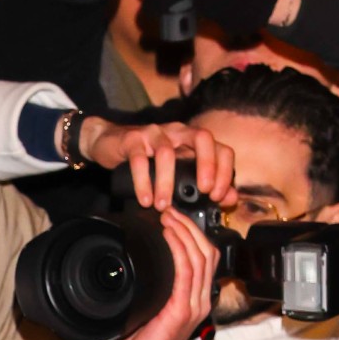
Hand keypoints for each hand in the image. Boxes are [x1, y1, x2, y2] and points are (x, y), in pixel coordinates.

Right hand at [80, 119, 238, 211]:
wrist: (108, 142)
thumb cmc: (146, 158)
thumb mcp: (176, 170)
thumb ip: (202, 182)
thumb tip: (230, 198)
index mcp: (192, 140)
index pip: (220, 148)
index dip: (224, 171)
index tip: (217, 196)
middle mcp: (178, 132)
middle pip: (202, 138)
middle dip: (207, 165)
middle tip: (204, 192)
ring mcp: (154, 133)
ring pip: (167, 154)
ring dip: (167, 183)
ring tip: (163, 206)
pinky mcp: (132, 140)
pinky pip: (139, 160)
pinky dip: (143, 182)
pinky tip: (145, 200)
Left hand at [114, 209, 218, 339]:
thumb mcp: (148, 308)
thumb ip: (151, 288)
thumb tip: (135, 265)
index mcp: (195, 298)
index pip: (205, 257)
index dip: (193, 233)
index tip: (174, 218)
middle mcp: (199, 299)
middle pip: (207, 252)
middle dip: (189, 226)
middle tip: (170, 211)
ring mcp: (193, 304)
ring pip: (199, 258)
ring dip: (183, 233)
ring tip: (168, 218)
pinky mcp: (181, 310)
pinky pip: (186, 272)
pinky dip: (178, 250)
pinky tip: (168, 237)